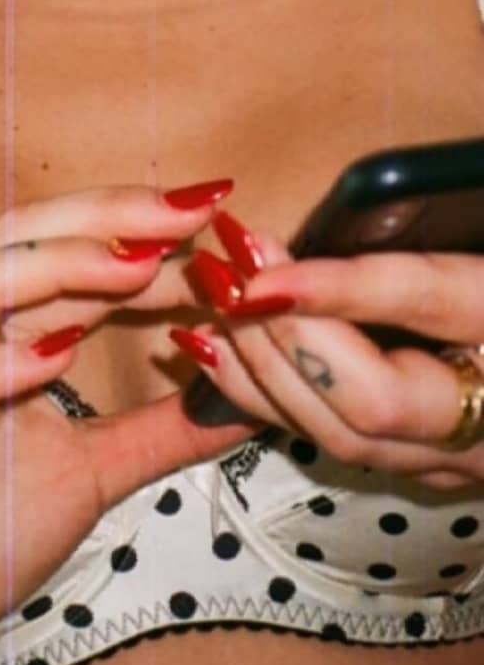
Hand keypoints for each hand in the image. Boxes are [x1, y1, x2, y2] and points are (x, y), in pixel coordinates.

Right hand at [0, 181, 251, 664]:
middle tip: (190, 210)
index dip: (140, 229)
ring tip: (135, 266)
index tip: (219, 219)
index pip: (66, 249)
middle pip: (18, 236)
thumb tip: (249, 398)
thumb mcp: (97, 473)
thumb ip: (163, 429)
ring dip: (56, 266)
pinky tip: (57, 353)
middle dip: (106, 215)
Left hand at [177, 210, 483, 490]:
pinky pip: (334, 444)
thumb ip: (441, 221)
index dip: (337, 285)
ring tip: (209, 298)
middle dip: (281, 334)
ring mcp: (461, 456)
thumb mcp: (482, 224)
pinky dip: (267, 396)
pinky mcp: (429, 466)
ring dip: (260, 368)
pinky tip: (217, 351)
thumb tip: (361, 198)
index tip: (261, 259)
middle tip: (221, 264)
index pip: (427, 304)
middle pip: (371, 399)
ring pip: (343, 437)